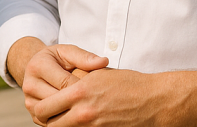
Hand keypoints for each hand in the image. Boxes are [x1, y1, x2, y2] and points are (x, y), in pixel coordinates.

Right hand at [19, 44, 107, 125]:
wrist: (38, 68)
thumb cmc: (57, 59)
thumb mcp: (68, 52)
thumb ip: (85, 57)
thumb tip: (103, 62)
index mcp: (37, 66)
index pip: (65, 83)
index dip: (84, 88)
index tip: (99, 90)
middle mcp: (29, 85)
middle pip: (59, 101)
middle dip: (79, 103)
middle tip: (97, 104)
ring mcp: (29, 102)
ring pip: (55, 115)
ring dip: (73, 115)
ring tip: (89, 111)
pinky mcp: (33, 115)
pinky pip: (52, 125)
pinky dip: (67, 123)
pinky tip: (80, 119)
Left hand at [31, 68, 196, 126]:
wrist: (155, 100)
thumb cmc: (127, 83)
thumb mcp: (98, 74)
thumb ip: (76, 81)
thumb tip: (60, 86)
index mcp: (79, 91)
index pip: (46, 105)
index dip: (40, 106)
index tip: (41, 104)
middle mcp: (83, 110)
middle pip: (49, 122)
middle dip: (45, 119)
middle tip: (46, 116)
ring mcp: (93, 125)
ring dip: (58, 126)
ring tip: (59, 120)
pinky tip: (76, 125)